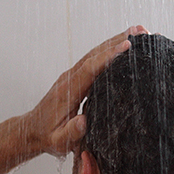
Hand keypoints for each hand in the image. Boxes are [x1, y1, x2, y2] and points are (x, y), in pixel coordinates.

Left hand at [28, 26, 147, 156]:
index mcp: (68, 90)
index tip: (127, 46)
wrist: (32, 130)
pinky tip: (123, 44)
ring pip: (96, 53)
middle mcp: (70, 77)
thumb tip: (84, 122)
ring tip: (138, 31)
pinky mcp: (77, 75)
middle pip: (96, 53)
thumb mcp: (58, 141)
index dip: (109, 56)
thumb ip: (71, 133)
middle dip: (118, 41)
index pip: (91, 68)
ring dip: (116, 41)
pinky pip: (95, 58)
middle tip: (141, 31)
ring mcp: (73, 74)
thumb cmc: (48, 136)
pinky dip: (109, 48)